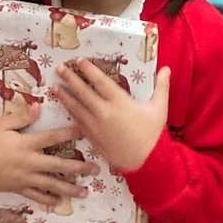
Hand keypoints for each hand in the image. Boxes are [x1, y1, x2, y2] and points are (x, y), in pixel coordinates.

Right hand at [0, 102, 97, 206]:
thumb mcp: (1, 124)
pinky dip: (49, 200)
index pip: (51, 138)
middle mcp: (29, 163)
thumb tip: (38, 107)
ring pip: (51, 185)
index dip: (69, 134)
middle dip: (78, 167)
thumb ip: (21, 116)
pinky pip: (37, 196)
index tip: (84, 132)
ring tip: (85, 191)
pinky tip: (60, 202)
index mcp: (26, 144)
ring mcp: (25, 178)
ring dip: (69, 188)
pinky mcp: (19, 189)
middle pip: (58, 165)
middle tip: (94, 169)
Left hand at [54, 60, 169, 172]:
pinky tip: (65, 108)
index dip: (89, 70)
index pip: (101, 81)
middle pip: (83, 92)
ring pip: (76, 108)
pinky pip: (78, 123)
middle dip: (70, 79)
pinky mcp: (93, 138)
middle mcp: (105, 112)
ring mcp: (97, 126)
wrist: (145, 162)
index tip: (79, 60)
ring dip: (64, 97)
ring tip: (54, 87)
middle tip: (60, 69)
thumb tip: (167, 68)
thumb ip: (162, 86)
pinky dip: (70, 114)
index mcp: (120, 102)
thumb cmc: (152, 134)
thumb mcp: (160, 108)